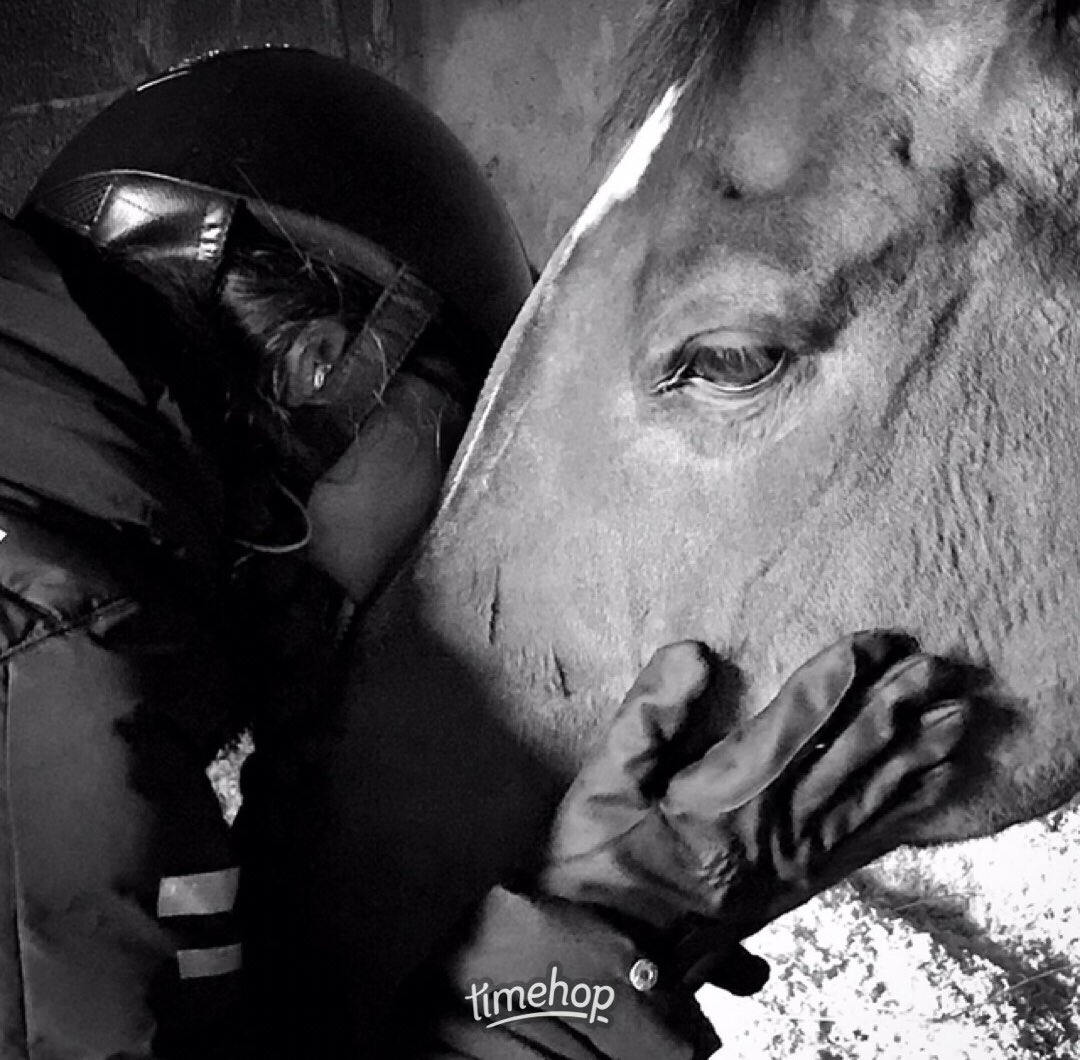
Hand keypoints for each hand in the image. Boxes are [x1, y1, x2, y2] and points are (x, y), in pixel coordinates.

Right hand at [537, 632, 968, 992]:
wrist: (607, 956)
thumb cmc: (599, 862)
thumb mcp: (604, 780)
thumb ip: (649, 714)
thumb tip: (695, 654)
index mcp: (730, 796)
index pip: (801, 719)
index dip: (842, 674)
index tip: (877, 639)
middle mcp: (777, 828)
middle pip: (853, 754)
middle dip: (900, 704)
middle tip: (940, 666)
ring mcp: (795, 863)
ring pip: (873, 798)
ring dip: (919, 754)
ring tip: (959, 719)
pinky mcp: (799, 886)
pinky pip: (867, 844)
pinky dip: (906, 811)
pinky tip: (930, 789)